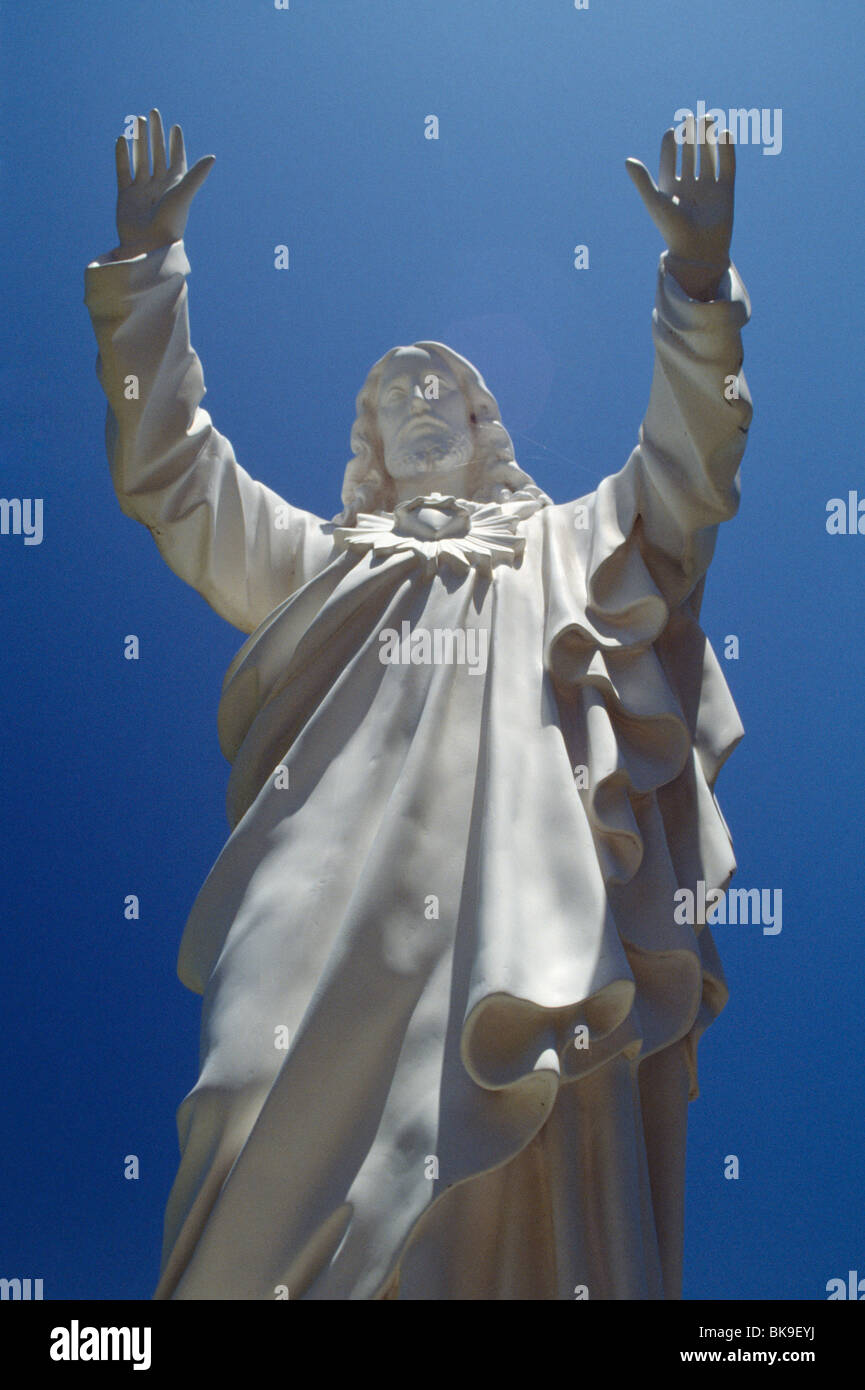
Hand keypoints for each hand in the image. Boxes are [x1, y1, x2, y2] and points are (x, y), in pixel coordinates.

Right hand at [112, 109, 214, 258]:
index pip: (176, 159)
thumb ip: (196, 175)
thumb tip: (213, 157)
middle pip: (157, 154)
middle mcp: (159, 186)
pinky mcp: (126, 196)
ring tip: (137, 120)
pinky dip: (122, 155)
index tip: (175, 127)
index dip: (176, 144)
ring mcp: (142, 190)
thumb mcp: (183, 195)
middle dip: (155, 134)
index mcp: (175, 186)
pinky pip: (123, 171)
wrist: (148, 246)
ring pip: (140, 159)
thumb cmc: (170, 222)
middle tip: (152, 113)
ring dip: (139, 140)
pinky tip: (121, 139)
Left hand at [625, 115, 734, 300]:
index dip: (671, 144)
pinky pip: (727, 166)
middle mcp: (689, 186)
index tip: (671, 132)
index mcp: (670, 188)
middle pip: (690, 155)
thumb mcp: (655, 202)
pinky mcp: (726, 191)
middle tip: (691, 118)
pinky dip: (726, 150)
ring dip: (708, 138)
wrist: (698, 251)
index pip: (670, 159)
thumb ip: (642, 181)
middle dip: (691, 136)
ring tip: (707, 119)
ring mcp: (708, 188)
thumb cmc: (672, 229)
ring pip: (709, 157)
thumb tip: (627, 160)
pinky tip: (724, 134)